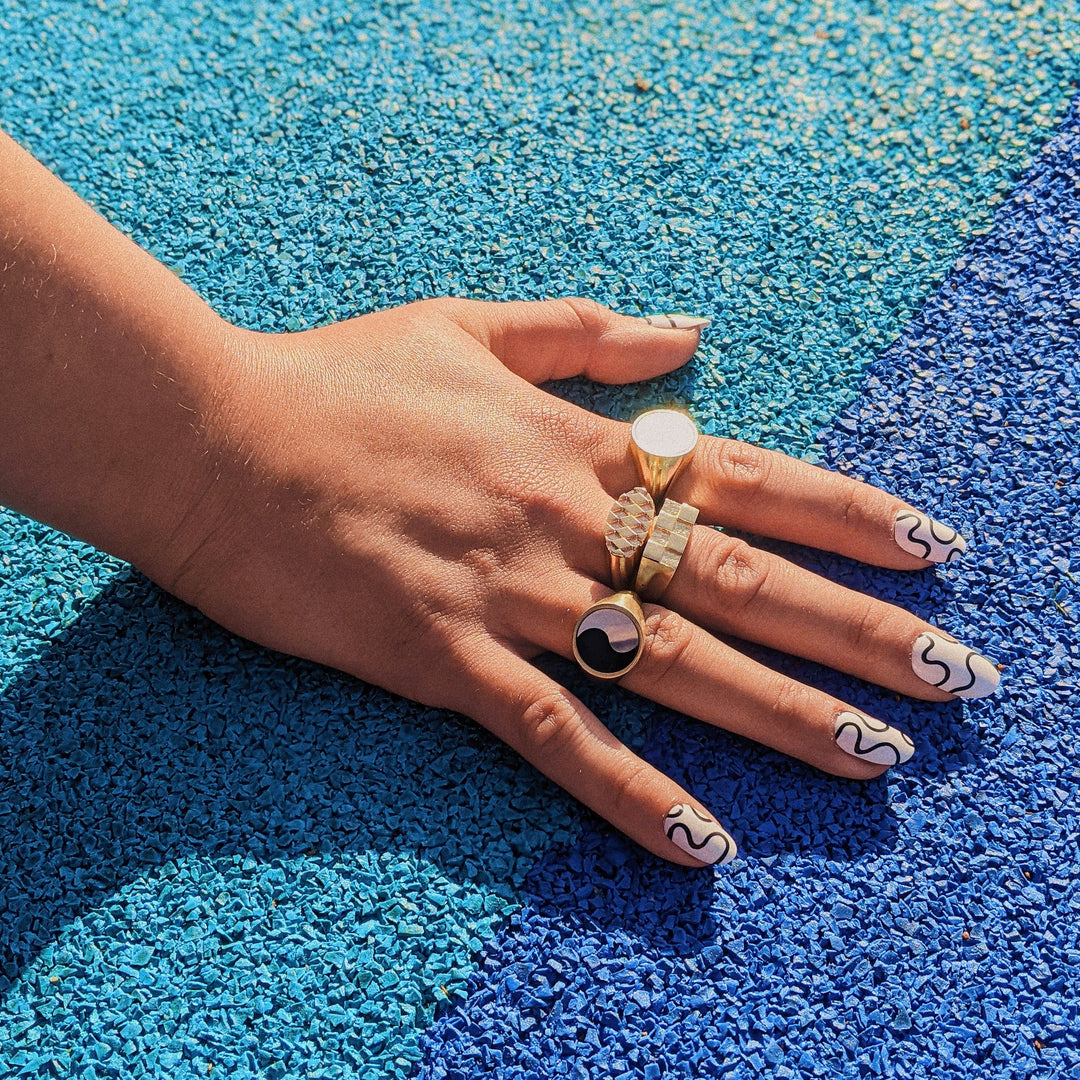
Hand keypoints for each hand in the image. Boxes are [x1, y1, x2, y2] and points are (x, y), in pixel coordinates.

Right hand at [157, 296, 999, 865]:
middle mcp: (566, 516)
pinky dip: (630, 793)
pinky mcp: (442, 657)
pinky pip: (555, 734)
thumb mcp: (467, 324)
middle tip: (954, 677)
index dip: (847, 513)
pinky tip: (701, 845)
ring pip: (672, 664)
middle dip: (856, 629)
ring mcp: (510, 591)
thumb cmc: (336, 377)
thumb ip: (585, 330)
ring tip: (876, 757)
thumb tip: (688, 330)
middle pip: (739, 579)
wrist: (212, 432)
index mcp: (577, 440)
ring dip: (781, 716)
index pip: (746, 477)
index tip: (933, 548)